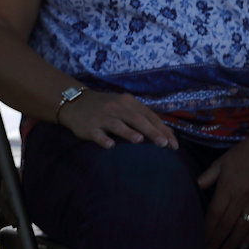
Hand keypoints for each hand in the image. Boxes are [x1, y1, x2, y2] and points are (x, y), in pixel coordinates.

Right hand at [58, 90, 178, 150]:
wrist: (75, 102)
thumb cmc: (106, 107)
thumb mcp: (125, 106)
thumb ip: (144, 117)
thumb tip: (168, 133)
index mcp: (127, 102)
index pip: (148, 115)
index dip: (162, 129)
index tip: (174, 144)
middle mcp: (116, 107)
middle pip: (136, 119)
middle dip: (151, 131)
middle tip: (164, 144)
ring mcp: (102, 117)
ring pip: (117, 124)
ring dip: (128, 132)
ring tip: (139, 140)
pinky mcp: (89, 127)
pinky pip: (97, 134)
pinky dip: (103, 139)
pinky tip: (110, 145)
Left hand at [196, 133, 248, 248]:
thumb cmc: (245, 152)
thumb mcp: (223, 161)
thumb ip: (210, 175)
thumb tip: (197, 185)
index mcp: (228, 187)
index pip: (215, 213)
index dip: (208, 228)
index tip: (202, 239)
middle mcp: (242, 197)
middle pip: (227, 224)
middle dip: (217, 240)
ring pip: (243, 228)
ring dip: (233, 242)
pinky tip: (244, 246)